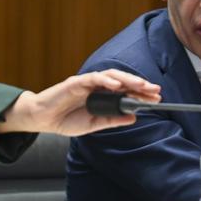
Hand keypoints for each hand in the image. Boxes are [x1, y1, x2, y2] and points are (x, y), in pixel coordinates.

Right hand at [0, 69, 160, 135]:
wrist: (43, 120)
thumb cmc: (67, 119)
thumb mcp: (94, 124)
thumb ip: (113, 119)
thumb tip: (134, 117)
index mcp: (103, 95)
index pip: (126, 92)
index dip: (141, 94)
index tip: (157, 98)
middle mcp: (97, 86)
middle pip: (123, 81)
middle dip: (140, 85)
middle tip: (156, 90)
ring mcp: (87, 83)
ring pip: (111, 75)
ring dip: (128, 79)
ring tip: (142, 85)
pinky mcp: (75, 82)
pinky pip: (93, 78)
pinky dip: (106, 80)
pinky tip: (117, 85)